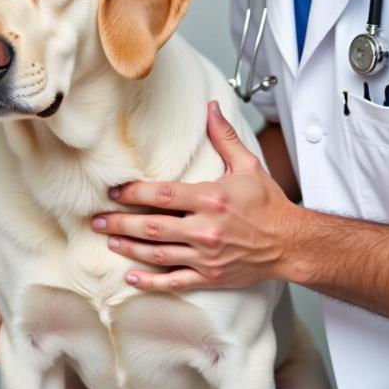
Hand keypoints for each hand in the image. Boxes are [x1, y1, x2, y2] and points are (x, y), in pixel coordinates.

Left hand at [93, 101, 301, 290]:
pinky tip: (130, 276)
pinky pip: (174, 281)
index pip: (162, 195)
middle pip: (151, 226)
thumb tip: (212, 106)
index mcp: (211, 199)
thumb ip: (224, 137)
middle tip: (96, 219)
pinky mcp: (211, 276)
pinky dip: (150, 282)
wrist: (292, 244)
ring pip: (158, 254)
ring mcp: (207, 256)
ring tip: (108, 239)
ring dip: (129, 248)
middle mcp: (205, 229)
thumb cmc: (269, 204)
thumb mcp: (248, 166)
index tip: (113, 192)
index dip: (133, 193)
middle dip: (120, 222)